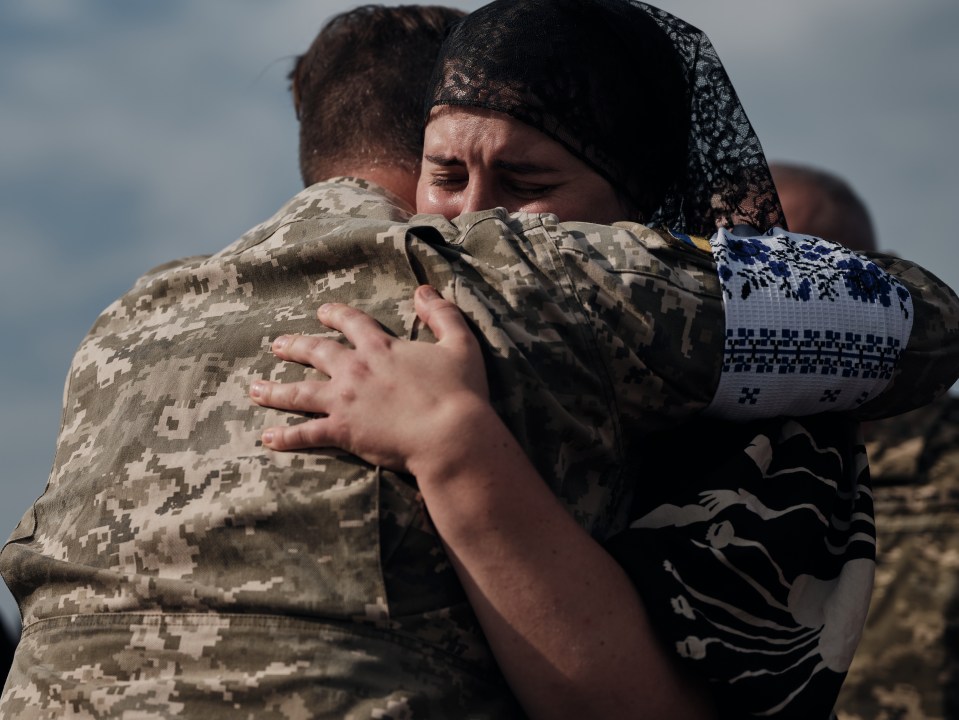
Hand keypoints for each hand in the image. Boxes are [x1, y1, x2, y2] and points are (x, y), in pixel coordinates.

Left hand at [249, 285, 489, 473]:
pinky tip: (267, 439)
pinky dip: (285, 437)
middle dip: (294, 346)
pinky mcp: (341, 432)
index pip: (352, 322)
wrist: (451, 436)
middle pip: (315, 352)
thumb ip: (442, 314)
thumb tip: (424, 291)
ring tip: (255, 389)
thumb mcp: (460, 343)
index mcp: (381, 347)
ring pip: (299, 392)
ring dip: (275, 390)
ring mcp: (344, 401)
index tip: (323, 312)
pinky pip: (306, 434)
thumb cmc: (460, 392)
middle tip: (277, 345)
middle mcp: (355, 369)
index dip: (335, 314)